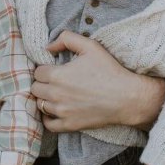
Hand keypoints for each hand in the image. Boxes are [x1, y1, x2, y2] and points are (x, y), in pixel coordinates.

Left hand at [31, 32, 164, 133]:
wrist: (128, 97)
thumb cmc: (110, 70)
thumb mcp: (90, 46)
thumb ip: (66, 39)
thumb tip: (48, 48)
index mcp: (57, 75)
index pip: (37, 72)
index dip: (45, 69)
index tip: (54, 70)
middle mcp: (56, 94)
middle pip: (35, 88)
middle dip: (43, 83)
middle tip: (54, 82)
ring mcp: (62, 112)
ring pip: (40, 105)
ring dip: (45, 99)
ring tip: (57, 95)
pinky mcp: (70, 125)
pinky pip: (49, 125)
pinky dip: (48, 118)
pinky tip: (55, 111)